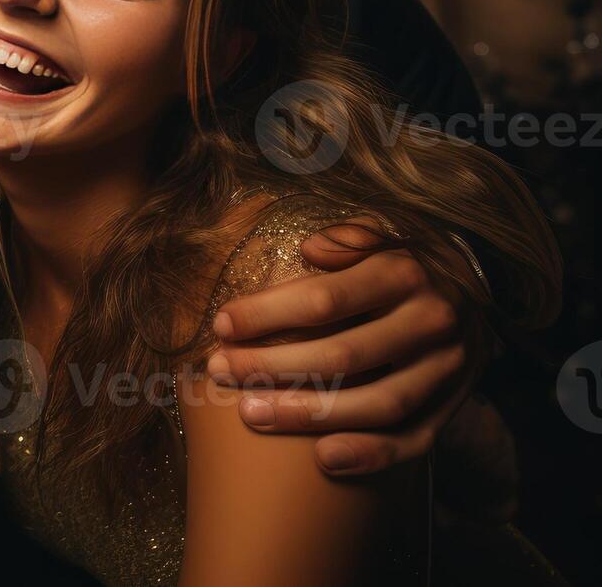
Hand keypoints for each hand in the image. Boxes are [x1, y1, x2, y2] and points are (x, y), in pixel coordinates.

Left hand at [204, 221, 476, 476]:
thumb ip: (344, 239)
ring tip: (250, 413)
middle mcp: (431, 322)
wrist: (471, 289)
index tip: (220, 326)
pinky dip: (371, 454)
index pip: (326, 300)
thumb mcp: (376, 233)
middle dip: (273, 366)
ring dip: (309, 414)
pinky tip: (324, 459)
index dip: (268, 315)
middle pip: (345, 356)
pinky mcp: (452, 406)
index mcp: (405, 274)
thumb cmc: (399, 262)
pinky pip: (414, 440)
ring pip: (377, 404)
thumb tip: (311, 249)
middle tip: (221, 371)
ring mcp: (446, 369)